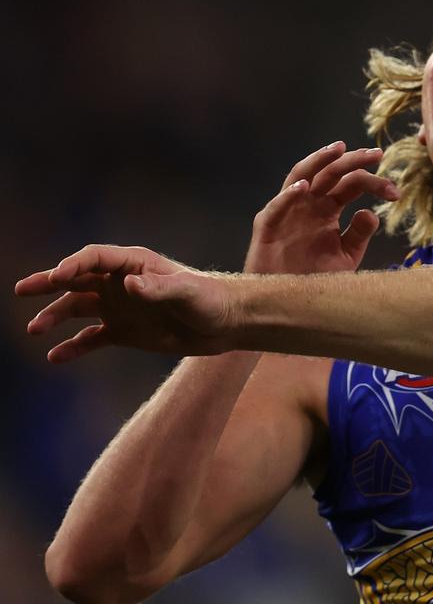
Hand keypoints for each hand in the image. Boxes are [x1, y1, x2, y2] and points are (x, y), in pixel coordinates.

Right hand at [15, 246, 232, 362]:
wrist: (228, 324)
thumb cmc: (212, 299)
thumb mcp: (189, 291)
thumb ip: (160, 288)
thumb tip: (129, 285)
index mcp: (135, 264)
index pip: (96, 258)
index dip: (74, 265)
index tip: (57, 277)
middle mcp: (122, 283)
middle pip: (78, 279)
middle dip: (49, 283)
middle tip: (22, 289)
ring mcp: (121, 308)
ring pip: (78, 309)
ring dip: (55, 316)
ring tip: (35, 329)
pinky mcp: (125, 332)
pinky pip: (91, 338)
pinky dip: (73, 346)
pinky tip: (55, 356)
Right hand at [244, 142, 398, 274]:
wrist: (288, 301)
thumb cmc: (315, 278)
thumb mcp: (345, 257)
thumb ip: (359, 235)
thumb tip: (371, 213)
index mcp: (328, 208)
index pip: (351, 184)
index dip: (373, 182)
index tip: (395, 193)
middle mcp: (309, 204)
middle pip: (331, 173)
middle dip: (352, 161)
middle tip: (376, 154)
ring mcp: (287, 211)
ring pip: (301, 176)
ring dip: (317, 161)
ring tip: (337, 150)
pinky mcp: (266, 226)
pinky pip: (276, 207)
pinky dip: (289, 195)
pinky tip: (304, 187)